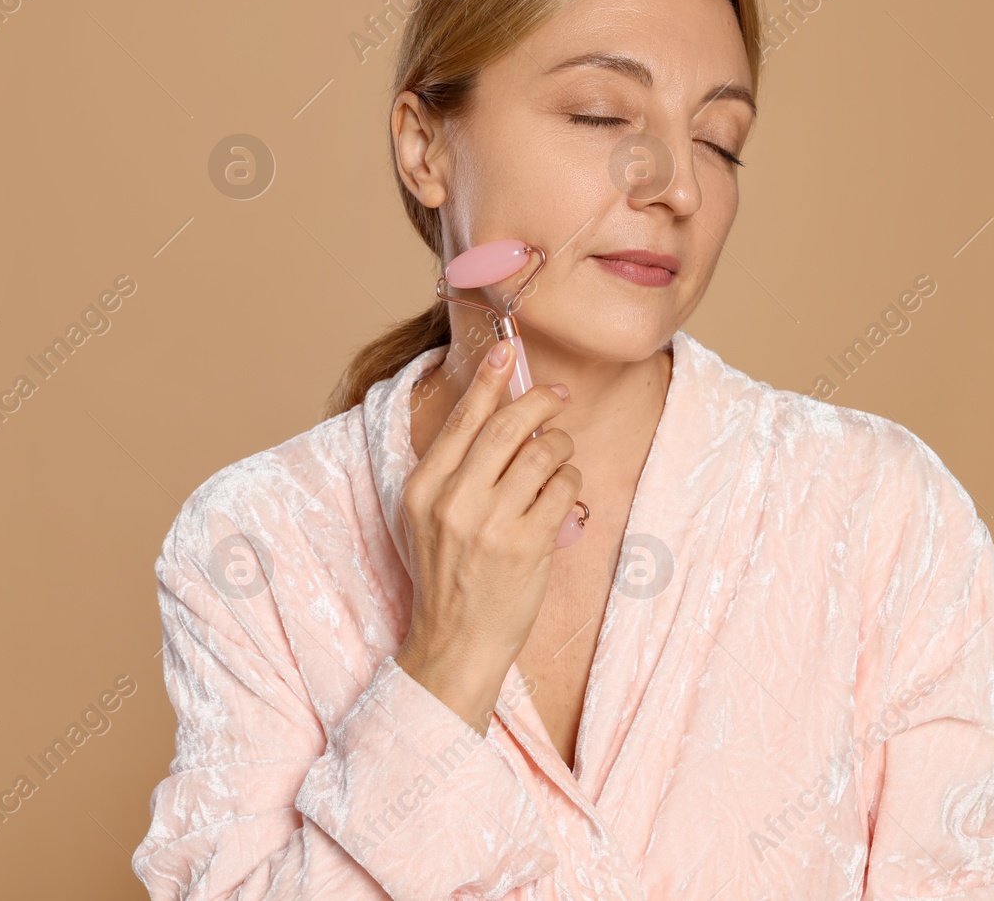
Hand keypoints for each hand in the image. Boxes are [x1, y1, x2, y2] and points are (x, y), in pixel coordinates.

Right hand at [394, 338, 584, 734]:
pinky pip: (564, 488)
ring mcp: (491, 523)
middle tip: (558, 396)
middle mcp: (453, 501)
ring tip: (557, 463)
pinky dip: (570, 485)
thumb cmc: (448, 577)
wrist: (454, 644)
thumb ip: (456, 470)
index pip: (463, 419)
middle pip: (509, 425)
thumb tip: (501, 414)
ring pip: (545, 453)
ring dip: (561, 449)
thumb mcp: (430, 518)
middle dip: (541, 401)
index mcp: (423, 488)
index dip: (490, 379)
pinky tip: (560, 499)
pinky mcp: (527, 545)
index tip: (508, 350)